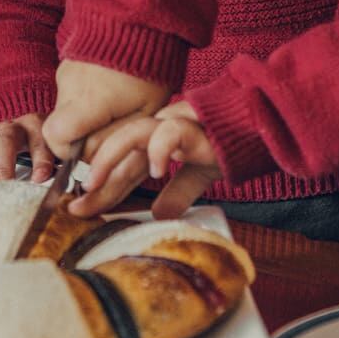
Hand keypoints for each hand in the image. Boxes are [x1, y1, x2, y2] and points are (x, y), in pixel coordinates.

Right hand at [0, 112, 52, 181]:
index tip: (38, 178)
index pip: (40, 142)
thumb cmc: (38, 149)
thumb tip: (50, 191)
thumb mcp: (51, 155)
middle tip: (5, 184)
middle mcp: (14, 127)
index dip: (40, 161)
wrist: (24, 132)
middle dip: (3, 165)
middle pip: (5, 140)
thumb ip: (52, 168)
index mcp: (38, 129)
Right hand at [41, 60, 171, 160]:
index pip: (56, 137)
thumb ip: (117, 138)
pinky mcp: (68, 64)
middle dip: (79, 137)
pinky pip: (69, 93)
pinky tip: (108, 90)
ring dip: (84, 117)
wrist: (144, 19)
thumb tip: (95, 161)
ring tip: (114, 104)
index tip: (95, 148)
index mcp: (90, 100)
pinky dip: (84, 99)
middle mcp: (70, 86)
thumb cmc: (152, 69)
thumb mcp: (145, 112)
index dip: (71, 151)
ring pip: (64, 110)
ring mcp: (65, 72)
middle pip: (58, 127)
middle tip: (110, 128)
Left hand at [77, 101, 221, 217]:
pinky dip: (159, 149)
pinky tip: (156, 170)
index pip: (124, 166)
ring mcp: (175, 123)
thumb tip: (160, 214)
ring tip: (95, 183)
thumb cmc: (230, 144)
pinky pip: (170, 131)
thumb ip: (178, 191)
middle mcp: (160, 129)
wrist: (260, 124)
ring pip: (133, 132)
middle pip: (118, 147)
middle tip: (78, 202)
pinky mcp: (195, 125)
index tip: (79, 208)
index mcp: (159, 143)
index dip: (101, 188)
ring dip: (110, 157)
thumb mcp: (200, 174)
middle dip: (96, 177)